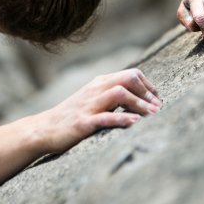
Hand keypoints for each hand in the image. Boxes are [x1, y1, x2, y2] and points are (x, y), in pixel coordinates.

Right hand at [36, 68, 160, 152]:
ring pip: (120, 94)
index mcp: (99, 83)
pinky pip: (106, 117)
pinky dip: (122, 118)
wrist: (45, 128)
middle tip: (159, 108)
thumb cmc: (73, 115)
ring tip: (153, 115)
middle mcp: (95, 90)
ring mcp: (89, 105)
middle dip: (148, 93)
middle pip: (128, 79)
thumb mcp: (93, 99)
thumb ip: (112, 94)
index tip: (158, 100)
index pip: (131, 74)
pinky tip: (135, 123)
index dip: (149, 86)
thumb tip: (140, 97)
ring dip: (140, 104)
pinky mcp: (83, 122)